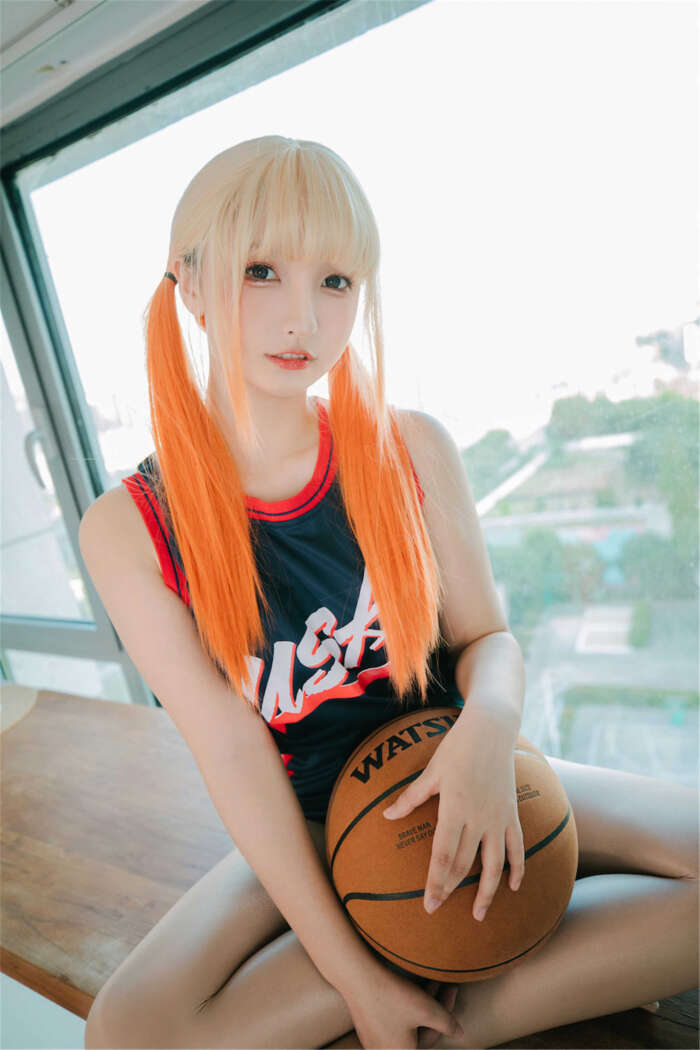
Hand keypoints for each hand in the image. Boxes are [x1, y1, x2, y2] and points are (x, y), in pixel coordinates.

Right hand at [344, 963, 463, 1049]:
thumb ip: (447, 1024)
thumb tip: (459, 1033)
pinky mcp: (367, 1024)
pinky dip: (406, 1005)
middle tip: (444, 983)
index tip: (453, 990)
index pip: (433, 1037)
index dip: (448, 1013)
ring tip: (430, 981)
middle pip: (420, 1031)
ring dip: (421, 1003)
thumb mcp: (426, 1009)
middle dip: (435, 1006)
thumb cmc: (392, 996)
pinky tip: (410, 987)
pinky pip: (393, 1020)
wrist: (357, 976)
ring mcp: (374, 1039)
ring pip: (407, 1023)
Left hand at [383, 706, 524, 921]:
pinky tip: (514, 887)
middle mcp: (478, 819)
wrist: (491, 730)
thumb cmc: (457, 748)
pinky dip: (517, 868)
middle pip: (464, 864)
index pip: (444, 856)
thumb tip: (387, 816)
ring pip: (494, 864)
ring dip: (486, 891)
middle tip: (437, 910)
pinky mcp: (512, 813)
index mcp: (454, 810)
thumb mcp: (431, 772)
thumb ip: (411, 797)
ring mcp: (498, 818)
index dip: (436, 883)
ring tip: (477, 914)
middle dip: (450, 889)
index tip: (429, 904)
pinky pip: (517, 847)